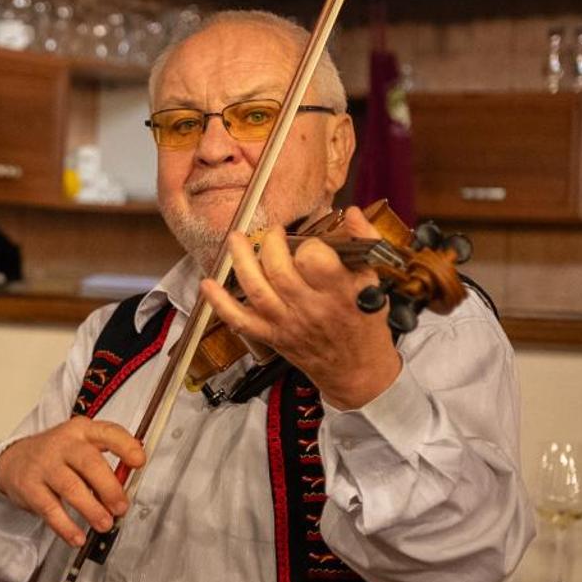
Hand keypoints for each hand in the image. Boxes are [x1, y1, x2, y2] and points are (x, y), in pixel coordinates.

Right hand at [0, 417, 145, 547]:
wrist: (12, 460)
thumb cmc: (56, 456)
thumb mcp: (80, 448)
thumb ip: (104, 464)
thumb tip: (126, 490)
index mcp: (82, 431)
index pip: (108, 432)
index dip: (125, 446)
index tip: (139, 462)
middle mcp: (63, 444)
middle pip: (89, 463)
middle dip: (109, 488)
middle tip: (121, 508)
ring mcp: (44, 465)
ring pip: (71, 487)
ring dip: (91, 509)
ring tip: (104, 524)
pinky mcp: (30, 487)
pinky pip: (50, 509)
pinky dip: (66, 526)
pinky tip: (77, 537)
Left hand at [198, 212, 400, 410]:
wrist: (355, 370)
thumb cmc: (364, 322)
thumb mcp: (374, 281)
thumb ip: (365, 242)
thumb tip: (352, 212)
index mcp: (340, 293)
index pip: (314, 259)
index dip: (309, 244)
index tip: (311, 244)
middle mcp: (311, 308)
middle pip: (279, 270)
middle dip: (271, 244)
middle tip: (274, 234)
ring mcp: (287, 323)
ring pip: (256, 289)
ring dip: (240, 261)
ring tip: (236, 238)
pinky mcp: (271, 336)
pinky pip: (240, 320)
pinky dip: (220, 303)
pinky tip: (207, 284)